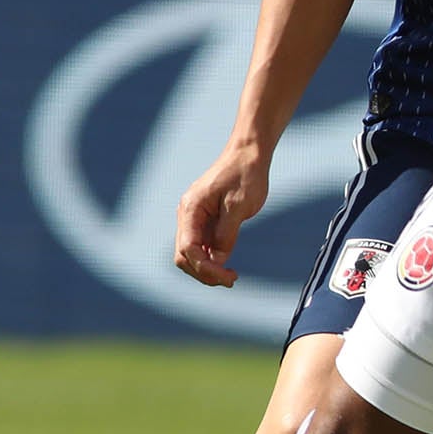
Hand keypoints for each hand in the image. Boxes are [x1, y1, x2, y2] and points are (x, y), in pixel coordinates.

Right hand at [173, 140, 271, 287]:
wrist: (248, 153)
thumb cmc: (245, 175)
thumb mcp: (239, 207)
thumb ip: (226, 235)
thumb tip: (217, 261)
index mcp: (191, 209)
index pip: (188, 249)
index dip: (205, 268)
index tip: (228, 277)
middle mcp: (187, 214)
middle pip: (184, 256)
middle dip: (203, 272)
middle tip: (230, 280)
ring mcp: (194, 217)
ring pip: (191, 253)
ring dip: (207, 268)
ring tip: (230, 276)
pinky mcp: (204, 220)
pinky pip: (201, 245)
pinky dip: (211, 259)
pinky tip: (227, 266)